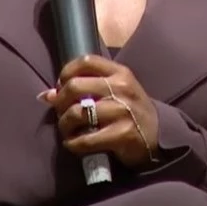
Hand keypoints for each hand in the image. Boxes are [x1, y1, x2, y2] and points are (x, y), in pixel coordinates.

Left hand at [38, 55, 159, 169]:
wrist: (159, 136)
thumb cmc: (131, 111)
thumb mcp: (116, 92)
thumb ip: (86, 88)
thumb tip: (47, 95)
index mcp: (120, 73)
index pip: (86, 61)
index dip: (66, 72)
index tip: (61, 86)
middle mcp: (121, 88)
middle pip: (75, 86)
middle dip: (60, 102)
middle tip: (60, 112)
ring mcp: (122, 111)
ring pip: (77, 113)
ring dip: (64, 125)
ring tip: (67, 130)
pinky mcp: (122, 134)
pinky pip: (86, 139)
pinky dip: (73, 144)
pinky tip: (74, 144)